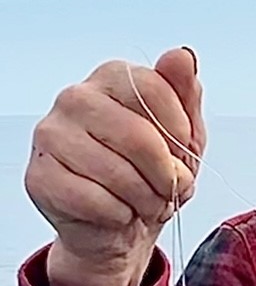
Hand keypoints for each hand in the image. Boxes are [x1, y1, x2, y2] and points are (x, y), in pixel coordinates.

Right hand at [25, 47, 205, 275]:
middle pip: (140, 137)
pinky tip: (117, 212)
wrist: (119, 228)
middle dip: (165, 176)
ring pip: (119, 173)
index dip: (180, 133)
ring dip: (145, 200)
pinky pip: (97, 201)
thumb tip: (182, 57)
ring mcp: (52, 136)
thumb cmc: (149, 177)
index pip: (155, 90)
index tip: (182, 155)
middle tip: (167, 191)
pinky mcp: (41, 177)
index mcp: (110, 79)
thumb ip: (185, 96)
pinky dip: (120, 216)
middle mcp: (75, 99)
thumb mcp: (183, 137)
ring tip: (144, 203)